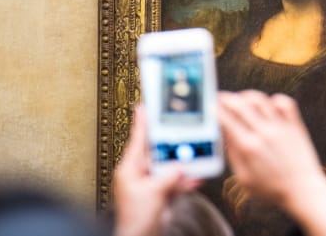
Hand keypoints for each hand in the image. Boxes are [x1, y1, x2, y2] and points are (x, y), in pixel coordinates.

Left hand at [113, 105, 198, 235]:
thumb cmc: (135, 219)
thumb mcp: (153, 192)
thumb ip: (169, 176)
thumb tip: (180, 167)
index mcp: (129, 169)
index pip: (138, 140)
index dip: (142, 122)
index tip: (144, 106)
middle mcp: (138, 175)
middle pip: (157, 152)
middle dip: (172, 146)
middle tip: (181, 133)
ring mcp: (149, 185)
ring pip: (168, 168)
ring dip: (182, 166)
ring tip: (195, 159)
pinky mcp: (158, 196)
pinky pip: (173, 183)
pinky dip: (184, 182)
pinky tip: (195, 179)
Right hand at [220, 91, 325, 235]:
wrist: (302, 191)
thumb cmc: (272, 189)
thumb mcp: (243, 178)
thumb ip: (232, 155)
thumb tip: (224, 135)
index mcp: (248, 147)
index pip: (226, 120)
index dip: (215, 109)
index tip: (210, 106)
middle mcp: (264, 133)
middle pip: (240, 104)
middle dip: (227, 98)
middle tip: (221, 97)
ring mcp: (281, 127)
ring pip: (260, 99)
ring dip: (247, 96)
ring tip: (242, 100)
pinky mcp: (295, 125)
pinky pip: (284, 102)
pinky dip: (274, 99)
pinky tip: (268, 106)